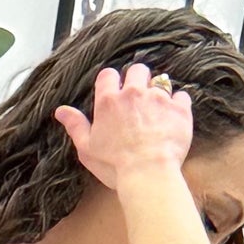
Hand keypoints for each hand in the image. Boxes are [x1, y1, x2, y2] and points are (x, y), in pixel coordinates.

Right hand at [54, 60, 193, 190]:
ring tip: (155, 109)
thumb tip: (61, 110)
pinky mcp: (180, 109)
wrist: (148, 172)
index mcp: (108, 101)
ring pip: (161, 81)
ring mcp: (159, 98)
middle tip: (136, 97)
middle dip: (137, 79)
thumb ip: (75, 125)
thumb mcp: (87, 148)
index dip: (110, 81)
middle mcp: (134, 93)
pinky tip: (173, 116)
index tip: (113, 92)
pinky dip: (178, 103)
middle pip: (137, 70)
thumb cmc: (114, 164)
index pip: (108, 75)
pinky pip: (182, 95)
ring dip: (157, 91)